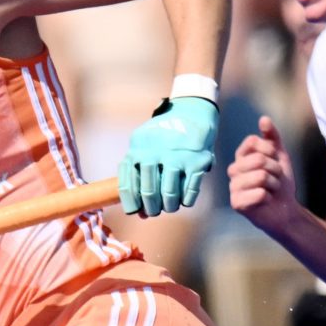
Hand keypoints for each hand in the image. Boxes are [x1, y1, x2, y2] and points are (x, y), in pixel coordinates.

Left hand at [118, 95, 217, 217]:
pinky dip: (186, 201)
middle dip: (152, 208)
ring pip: (170, 195)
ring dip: (169, 206)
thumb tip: (139, 213)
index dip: (132, 204)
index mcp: (138, 148)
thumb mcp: (145, 146)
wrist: (192, 112)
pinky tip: (184, 200)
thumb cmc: (164, 135)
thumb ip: (140, 175)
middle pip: (149, 193)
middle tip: (155, 211)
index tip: (136, 211)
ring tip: (170, 207)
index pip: (128, 185)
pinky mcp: (197, 161)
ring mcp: (178, 156)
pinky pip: (190, 192)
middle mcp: (155, 152)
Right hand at [226, 115, 302, 233]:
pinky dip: (268, 197)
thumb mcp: (280, 156)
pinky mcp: (237, 203)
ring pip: (260, 176)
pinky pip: (259, 193)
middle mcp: (234, 170)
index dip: (270, 150)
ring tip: (272, 190)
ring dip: (274, 184)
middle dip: (276, 170)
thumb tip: (264, 119)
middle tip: (276, 179)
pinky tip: (266, 201)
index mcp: (241, 157)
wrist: (285, 209)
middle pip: (259, 159)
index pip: (252, 141)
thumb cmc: (280, 183)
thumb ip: (272, 137)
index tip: (275, 160)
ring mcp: (233, 187)